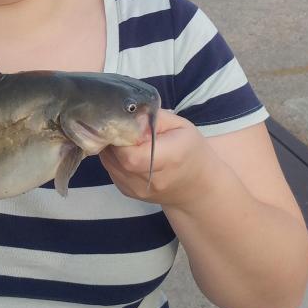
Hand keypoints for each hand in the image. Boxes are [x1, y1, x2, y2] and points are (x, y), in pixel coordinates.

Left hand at [99, 110, 219, 207]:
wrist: (197, 185)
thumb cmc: (189, 149)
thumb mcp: (179, 125)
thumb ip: (153, 118)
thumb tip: (129, 115)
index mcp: (169, 159)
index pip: (132, 154)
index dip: (122, 137)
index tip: (126, 124)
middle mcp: (152, 180)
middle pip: (118, 158)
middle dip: (115, 139)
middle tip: (123, 127)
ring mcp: (138, 190)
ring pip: (109, 163)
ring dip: (111, 147)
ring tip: (125, 138)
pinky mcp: (129, 192)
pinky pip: (111, 170)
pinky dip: (113, 157)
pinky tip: (125, 150)